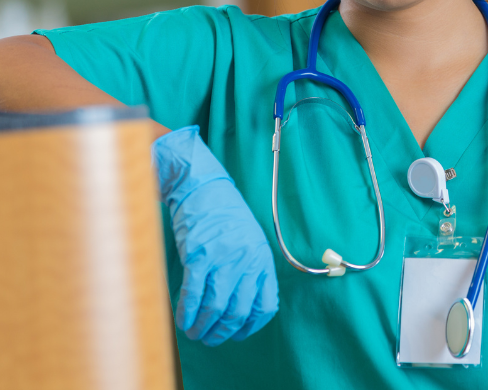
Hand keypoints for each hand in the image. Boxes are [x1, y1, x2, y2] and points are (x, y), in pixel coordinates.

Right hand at [152, 126, 278, 344]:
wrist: (202, 188)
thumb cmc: (224, 217)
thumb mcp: (249, 242)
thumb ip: (249, 271)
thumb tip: (239, 308)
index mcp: (262, 260)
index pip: (264, 306)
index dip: (249, 326)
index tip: (236, 333)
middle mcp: (247, 261)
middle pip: (237, 312)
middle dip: (221, 332)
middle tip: (208, 338)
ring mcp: (224, 259)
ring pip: (215, 308)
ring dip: (202, 326)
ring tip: (193, 332)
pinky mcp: (199, 256)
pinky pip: (194, 294)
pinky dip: (187, 311)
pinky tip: (182, 319)